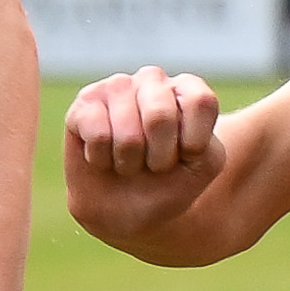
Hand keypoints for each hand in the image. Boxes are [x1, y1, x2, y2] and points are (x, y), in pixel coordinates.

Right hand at [63, 67, 222, 246]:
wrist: (123, 210)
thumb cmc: (166, 184)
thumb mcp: (201, 169)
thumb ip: (204, 142)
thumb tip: (165, 119)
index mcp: (188, 89)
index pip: (200, 103)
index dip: (193, 143)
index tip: (187, 157)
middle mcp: (153, 79)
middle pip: (160, 117)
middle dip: (159, 158)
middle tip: (154, 164)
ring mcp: (117, 86)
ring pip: (128, 134)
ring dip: (128, 162)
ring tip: (127, 161)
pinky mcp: (85, 101)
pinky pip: (98, 136)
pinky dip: (102, 159)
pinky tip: (103, 156)